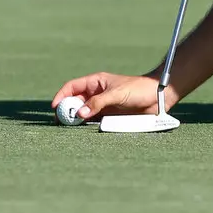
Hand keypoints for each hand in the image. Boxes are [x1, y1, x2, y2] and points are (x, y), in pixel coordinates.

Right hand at [50, 72, 165, 120]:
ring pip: (83, 113)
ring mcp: (102, 105)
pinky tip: (83, 130)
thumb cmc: (138, 89)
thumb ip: (98, 103)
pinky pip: (93, 121)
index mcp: (96, 82)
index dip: (62, 95)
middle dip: (66, 110)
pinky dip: (86, 125)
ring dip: (76, 119)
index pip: (73, 87)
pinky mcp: (109, 116)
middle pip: (75, 101)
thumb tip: (80, 113)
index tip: (55, 107)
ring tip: (69, 128)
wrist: (157, 97)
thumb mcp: (116, 94)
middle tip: (59, 122)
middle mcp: (96, 93)